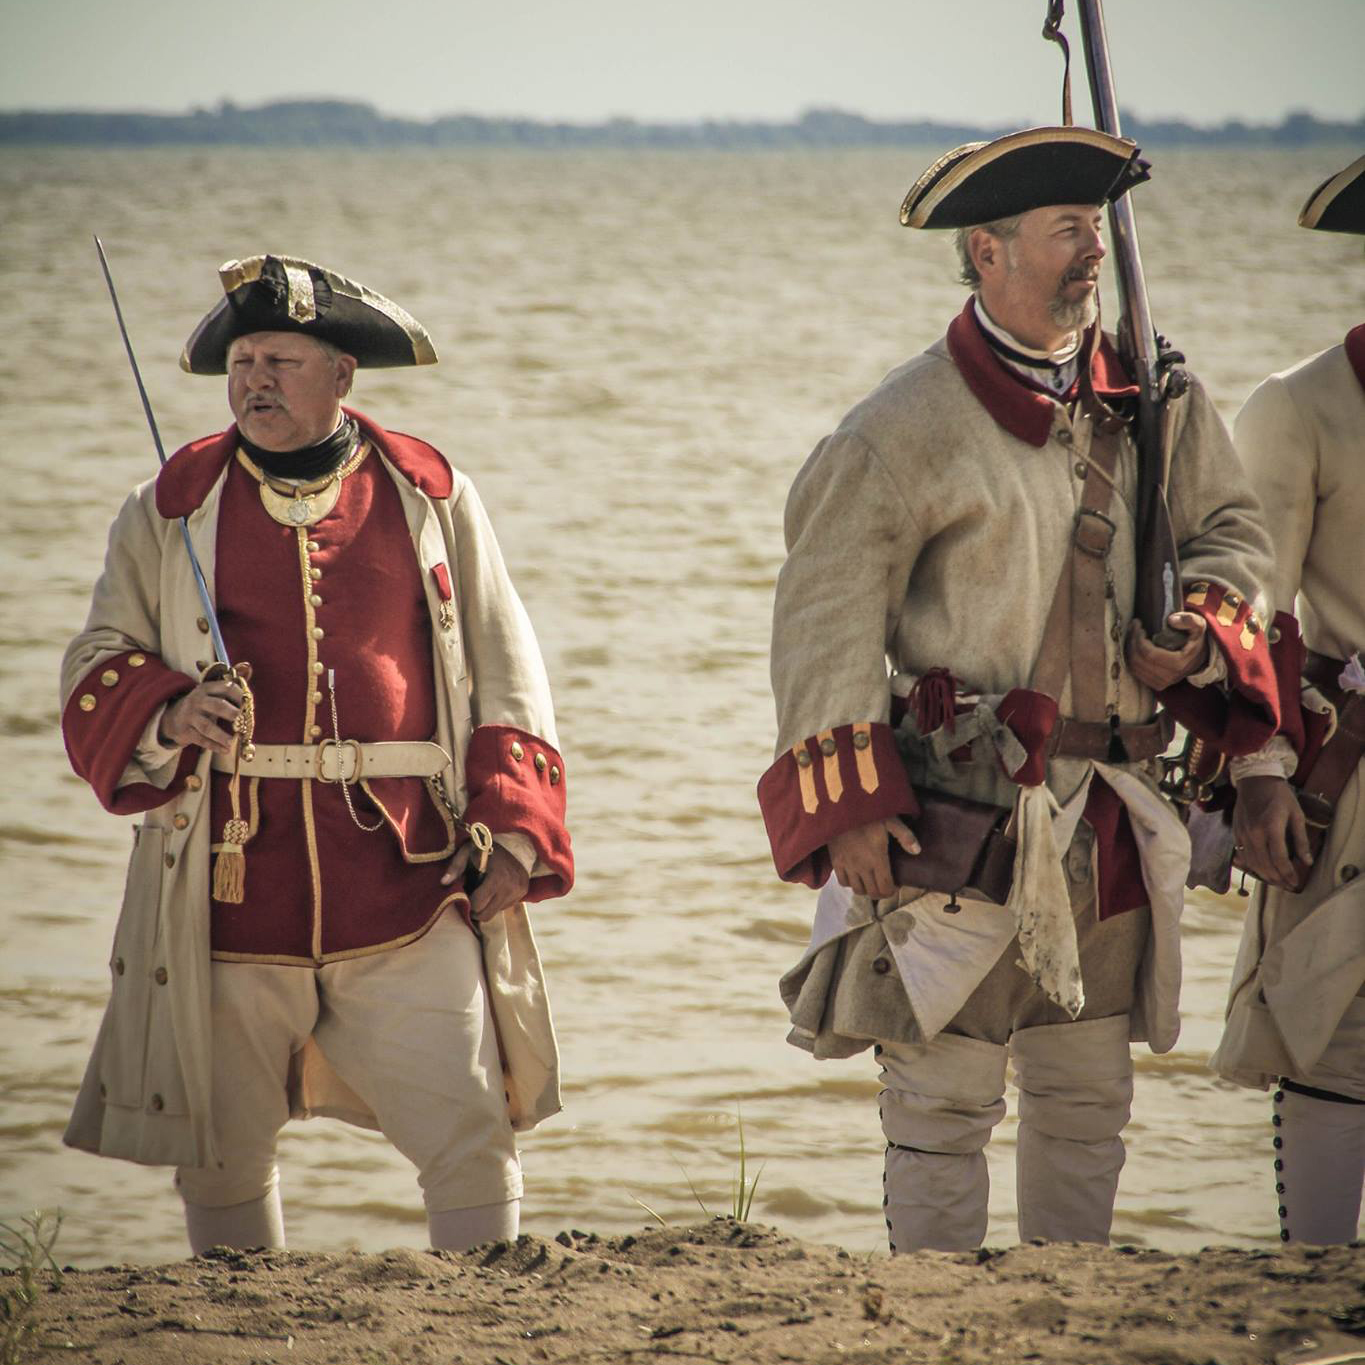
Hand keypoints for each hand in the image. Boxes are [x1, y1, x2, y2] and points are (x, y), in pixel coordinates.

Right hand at [158, 678, 242, 753]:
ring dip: (221, 735)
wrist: (173, 717)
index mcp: (207, 689)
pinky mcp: (185, 731)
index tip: (247, 704)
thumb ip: (231, 684)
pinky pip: (200, 739)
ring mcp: (190, 716)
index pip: (225, 688)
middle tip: (241, 720)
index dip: (238, 695)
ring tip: (232, 742)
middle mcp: (198, 700)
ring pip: (206, 726)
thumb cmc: (202, 705)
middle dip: (230, 713)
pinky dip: (213, 745)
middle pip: (216, 706)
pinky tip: (225, 750)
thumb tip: (247, 666)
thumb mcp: (212, 692)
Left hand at [442, 841, 529, 922]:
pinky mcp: (523, 893)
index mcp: (497, 877)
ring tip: (482, 893)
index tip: (465, 893)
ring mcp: (518, 892)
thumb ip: (456, 866)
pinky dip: (496, 903)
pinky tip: (493, 891)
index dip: (468, 901)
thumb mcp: (469, 851)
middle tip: (471, 898)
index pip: (478, 904)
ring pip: (495, 913)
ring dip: (486, 907)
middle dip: (475, 910)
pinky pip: (504, 907)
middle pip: (486, 914)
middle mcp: (510, 888)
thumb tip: (443, 882)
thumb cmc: (489, 848)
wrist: (517, 843)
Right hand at [829, 817, 919, 899]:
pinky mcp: (836, 862)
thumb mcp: (890, 820)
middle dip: (881, 893)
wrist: (841, 808)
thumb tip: (917, 851)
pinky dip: (850, 883)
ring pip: (858, 890)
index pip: (885, 887)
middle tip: (885, 885)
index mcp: (877, 859)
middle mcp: (862, 867)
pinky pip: (843, 882)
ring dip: (866, 889)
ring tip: (871, 881)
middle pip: (872, 892)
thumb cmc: (868, 814)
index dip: (892, 891)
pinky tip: (855, 875)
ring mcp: (848, 866)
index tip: (895, 885)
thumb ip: (905, 836)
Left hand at [1125, 611, 1209, 690]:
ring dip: (1129, 650)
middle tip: (1132, 627)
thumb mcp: (1199, 626)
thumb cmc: (1196, 640)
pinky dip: (1130, 659)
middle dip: (1131, 642)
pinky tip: (1132, 646)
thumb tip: (1171, 620)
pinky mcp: (1155, 685)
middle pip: (1138, 661)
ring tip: (1132, 634)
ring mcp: (1161, 683)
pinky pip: (1136, 673)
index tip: (1137, 624)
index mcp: (1177, 664)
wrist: (1200, 659)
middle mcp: (1168, 677)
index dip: (1138, 638)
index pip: (1148, 653)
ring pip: (1134, 667)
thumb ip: (1189, 620)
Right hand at [1234, 774, 1311, 889]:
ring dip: (1265, 876)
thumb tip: (1306, 861)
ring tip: (1277, 882)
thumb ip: (1301, 840)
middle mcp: (1254, 833)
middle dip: (1278, 879)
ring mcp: (1242, 834)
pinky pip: (1243, 856)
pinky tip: (1262, 871)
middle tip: (1288, 886)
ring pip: (1252, 863)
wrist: (1254, 780)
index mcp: (1271, 827)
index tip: (1296, 882)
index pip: (1279, 859)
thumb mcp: (1296, 814)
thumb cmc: (1279, 795)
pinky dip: (1253, 867)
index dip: (1288, 874)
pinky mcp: (1236, 833)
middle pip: (1264, 865)